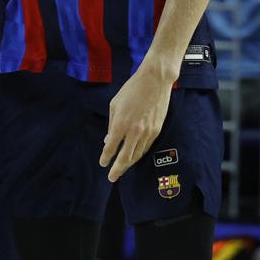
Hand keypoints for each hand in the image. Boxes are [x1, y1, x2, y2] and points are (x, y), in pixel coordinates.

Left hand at [101, 62, 174, 181]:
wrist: (155, 81)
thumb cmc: (132, 90)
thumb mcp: (115, 104)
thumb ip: (111, 124)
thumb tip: (109, 140)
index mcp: (121, 124)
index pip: (111, 148)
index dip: (106, 158)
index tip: (103, 164)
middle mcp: (134, 131)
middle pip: (125, 158)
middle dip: (117, 169)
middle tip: (111, 178)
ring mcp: (147, 132)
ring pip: (136, 155)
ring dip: (128, 164)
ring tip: (121, 170)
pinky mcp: (156, 130)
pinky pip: (145, 148)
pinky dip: (138, 155)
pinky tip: (133, 157)